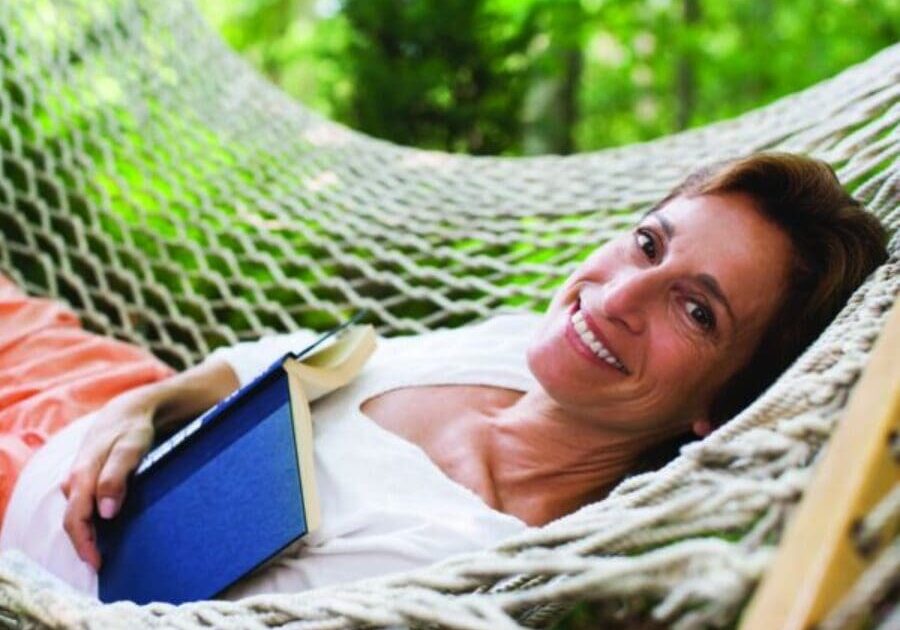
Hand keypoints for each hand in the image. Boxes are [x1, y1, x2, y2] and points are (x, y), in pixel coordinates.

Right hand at [60, 388, 157, 569]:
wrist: (129, 409)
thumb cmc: (132, 429)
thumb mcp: (130, 448)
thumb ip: (116, 477)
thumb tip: (105, 513)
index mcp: (82, 475)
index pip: (75, 519)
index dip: (84, 544)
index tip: (98, 564)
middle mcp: (75, 479)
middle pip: (73, 520)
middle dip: (84, 545)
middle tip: (101, 565)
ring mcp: (78, 478)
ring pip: (77, 512)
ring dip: (87, 533)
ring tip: (104, 552)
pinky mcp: (86, 478)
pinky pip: (83, 503)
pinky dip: (91, 519)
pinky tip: (105, 527)